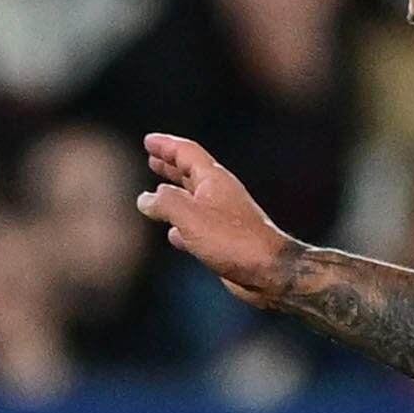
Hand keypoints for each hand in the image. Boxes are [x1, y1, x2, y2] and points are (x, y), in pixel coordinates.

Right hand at [139, 134, 297, 305]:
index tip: (148, 141)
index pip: (186, 152)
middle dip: (170, 165)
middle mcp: (219, 194)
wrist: (268, 271)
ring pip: (193, 200)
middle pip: (191, 173)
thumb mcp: (189, 216)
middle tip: (153, 158)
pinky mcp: (224, 240)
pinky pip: (198, 227)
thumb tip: (145, 199)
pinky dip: (182, 226)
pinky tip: (173, 234)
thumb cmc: (232, 240)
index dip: (166, 145)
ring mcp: (223, 217)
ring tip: (157, 192)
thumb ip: (164, 203)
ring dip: (174, 195)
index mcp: (213, 180)